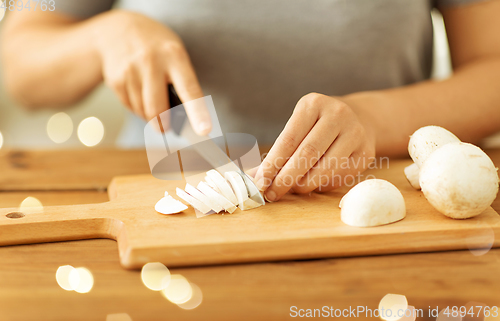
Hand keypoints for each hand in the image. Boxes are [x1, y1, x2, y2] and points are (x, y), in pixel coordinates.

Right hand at [94, 10, 210, 134]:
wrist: (117, 30)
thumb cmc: (156, 48)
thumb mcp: (175, 55)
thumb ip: (181, 82)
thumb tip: (185, 119)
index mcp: (174, 56)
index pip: (189, 90)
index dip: (198, 113)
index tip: (204, 131)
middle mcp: (151, 62)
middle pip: (158, 110)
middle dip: (163, 125)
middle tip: (166, 128)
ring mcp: (131, 70)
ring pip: (143, 112)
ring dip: (149, 115)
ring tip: (152, 98)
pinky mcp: (116, 80)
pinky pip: (130, 107)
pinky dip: (137, 107)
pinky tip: (138, 92)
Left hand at [254, 93, 375, 200]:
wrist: (360, 118)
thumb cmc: (317, 126)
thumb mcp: (298, 126)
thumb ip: (278, 151)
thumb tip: (253, 178)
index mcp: (313, 104)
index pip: (288, 139)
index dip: (272, 164)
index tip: (260, 182)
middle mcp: (337, 114)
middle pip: (307, 154)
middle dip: (286, 179)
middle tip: (272, 194)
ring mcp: (355, 133)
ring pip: (325, 169)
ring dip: (304, 185)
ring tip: (291, 190)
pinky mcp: (366, 153)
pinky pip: (340, 177)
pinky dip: (322, 186)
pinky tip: (313, 185)